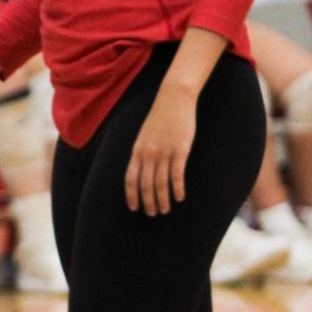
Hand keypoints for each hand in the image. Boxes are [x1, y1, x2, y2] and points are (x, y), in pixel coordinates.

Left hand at [124, 86, 196, 215]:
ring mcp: (164, 152)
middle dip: (148, 202)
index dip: (132, 195)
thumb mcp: (144, 134)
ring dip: (163, 200)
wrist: (173, 98)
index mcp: (137, 150)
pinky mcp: (180, 151)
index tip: (134, 208)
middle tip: (152, 214)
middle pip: (146, 185)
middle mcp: (148, 153)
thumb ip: (142, 152)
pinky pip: (177, 176)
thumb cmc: (160, 116)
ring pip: (161, 184)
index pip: (130, 179)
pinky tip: (180, 197)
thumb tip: (141, 170)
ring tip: (165, 210)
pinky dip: (177, 189)